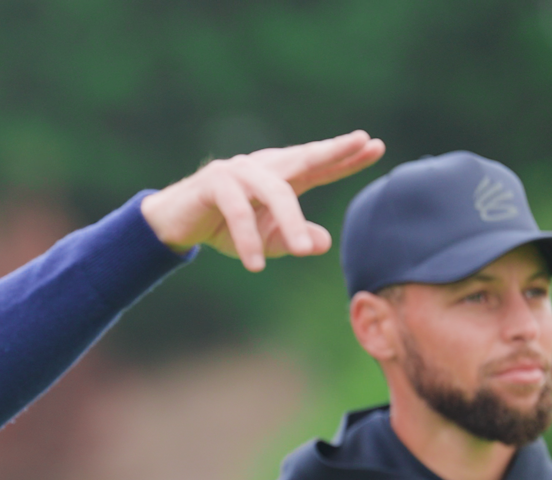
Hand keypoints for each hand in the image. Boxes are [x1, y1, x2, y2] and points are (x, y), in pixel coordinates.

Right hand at [141, 130, 385, 269]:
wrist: (174, 224)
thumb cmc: (223, 228)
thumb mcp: (265, 239)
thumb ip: (293, 239)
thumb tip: (323, 243)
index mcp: (280, 176)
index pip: (318, 165)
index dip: (346, 157)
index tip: (377, 146)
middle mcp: (263, 166)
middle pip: (304, 158)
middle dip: (333, 152)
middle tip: (361, 143)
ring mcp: (238, 171)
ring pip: (275, 192)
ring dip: (291, 221)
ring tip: (302, 250)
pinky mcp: (214, 184)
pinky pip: (238, 211)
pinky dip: (247, 239)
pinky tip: (255, 264)